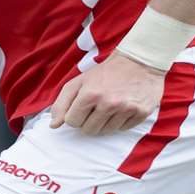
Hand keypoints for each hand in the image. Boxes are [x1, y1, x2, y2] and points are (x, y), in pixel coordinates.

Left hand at [49, 53, 168, 134]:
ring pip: (105, 131)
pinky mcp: (141, 113)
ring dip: (105, 121)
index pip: (72, 122)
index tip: (83, 106)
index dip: (75, 114)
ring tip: (110, 105)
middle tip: (97, 106)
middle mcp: (109, 103)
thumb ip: (62, 103)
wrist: (139, 62)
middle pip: (88, 130)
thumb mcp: (79, 82)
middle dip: (89, 120)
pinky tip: (122, 107)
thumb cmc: (105, 73)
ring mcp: (126, 109)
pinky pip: (123, 129)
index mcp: (90, 94)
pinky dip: (120, 121)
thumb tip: (54, 125)